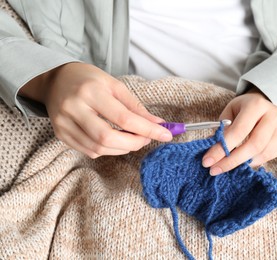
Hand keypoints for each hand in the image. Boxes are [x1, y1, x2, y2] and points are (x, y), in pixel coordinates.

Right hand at [19, 62, 172, 157]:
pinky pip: (89, 151)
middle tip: (147, 138)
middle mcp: (74, 108)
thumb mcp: (114, 85)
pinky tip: (115, 141)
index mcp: (90, 92)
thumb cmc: (88, 80)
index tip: (165, 135)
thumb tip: (157, 123)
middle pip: (108, 138)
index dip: (147, 130)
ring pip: (98, 148)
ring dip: (122, 148)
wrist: (55, 80)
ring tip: (133, 138)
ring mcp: (64, 124)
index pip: (124, 118)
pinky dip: (107, 150)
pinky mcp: (61, 135)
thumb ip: (135, 107)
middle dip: (134, 143)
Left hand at [202, 88, 276, 174]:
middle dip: (232, 160)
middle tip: (216, 170)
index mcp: (256, 105)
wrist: (264, 105)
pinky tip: (244, 161)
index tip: (208, 161)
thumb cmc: (243, 110)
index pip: (239, 131)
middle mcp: (274, 114)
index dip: (222, 148)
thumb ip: (221, 130)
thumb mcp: (229, 113)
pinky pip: (272, 156)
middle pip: (254, 144)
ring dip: (244, 163)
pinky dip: (256, 161)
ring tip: (228, 165)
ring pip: (264, 153)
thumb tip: (211, 153)